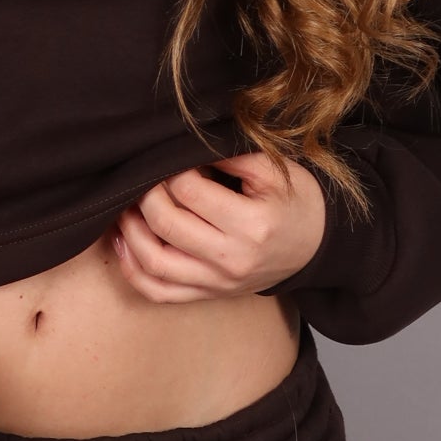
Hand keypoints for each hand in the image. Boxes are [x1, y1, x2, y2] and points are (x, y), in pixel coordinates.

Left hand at [109, 151, 326, 302]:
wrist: (314, 247)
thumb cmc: (295, 204)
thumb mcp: (277, 171)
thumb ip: (233, 155)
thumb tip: (187, 145)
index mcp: (251, 225)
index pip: (189, 192)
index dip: (171, 171)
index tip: (171, 160)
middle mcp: (231, 259)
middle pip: (167, 225)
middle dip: (146, 196)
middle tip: (145, 178)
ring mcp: (217, 283)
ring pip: (154, 263)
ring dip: (130, 232)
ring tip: (126, 206)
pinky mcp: (208, 294)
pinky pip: (159, 292)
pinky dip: (133, 270)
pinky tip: (126, 243)